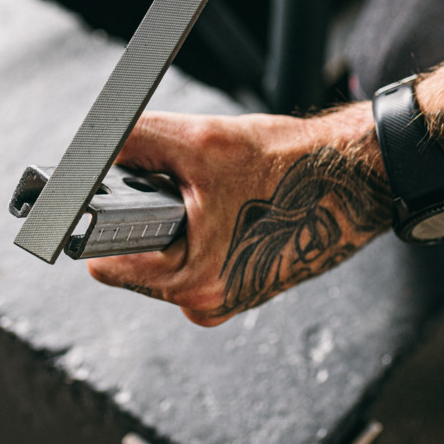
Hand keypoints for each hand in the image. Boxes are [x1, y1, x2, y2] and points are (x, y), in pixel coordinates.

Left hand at [86, 104, 390, 325]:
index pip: (104, 262)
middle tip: (184, 182)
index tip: (98, 195)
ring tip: (215, 189)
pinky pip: (197, 253)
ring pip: (166, 252)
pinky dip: (202, 223)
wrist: (353, 178)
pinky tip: (231, 200)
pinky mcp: (241, 283)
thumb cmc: (292, 167)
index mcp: (192, 283)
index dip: (97, 220)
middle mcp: (206, 302)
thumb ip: (134, 141)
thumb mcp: (201, 141)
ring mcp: (225, 296)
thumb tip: (90, 145)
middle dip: (147, 213)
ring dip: (177, 217)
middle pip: (135, 255)